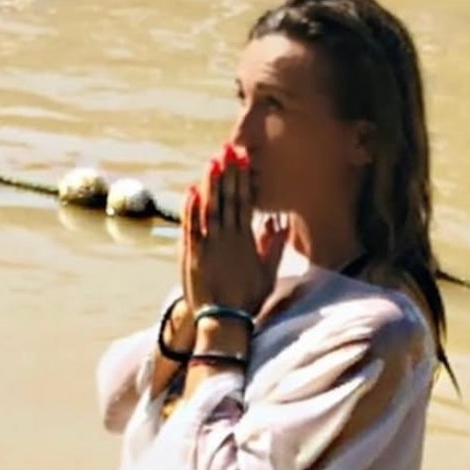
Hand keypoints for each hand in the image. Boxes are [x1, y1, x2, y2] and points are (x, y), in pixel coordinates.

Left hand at [181, 143, 288, 315]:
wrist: (223, 320)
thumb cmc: (247, 298)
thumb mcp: (267, 274)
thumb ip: (272, 247)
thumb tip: (278, 224)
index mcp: (245, 240)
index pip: (245, 202)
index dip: (243, 179)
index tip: (243, 160)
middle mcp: (226, 238)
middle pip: (227, 199)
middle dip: (228, 173)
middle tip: (228, 149)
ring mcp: (207, 245)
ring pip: (209, 208)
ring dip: (210, 184)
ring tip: (212, 161)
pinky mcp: (191, 254)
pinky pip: (191, 227)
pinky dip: (190, 208)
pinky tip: (192, 190)